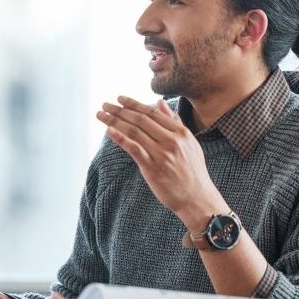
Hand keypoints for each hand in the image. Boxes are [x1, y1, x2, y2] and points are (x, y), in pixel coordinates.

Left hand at [97, 96, 227, 229]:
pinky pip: (133, 149)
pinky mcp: (152, 168)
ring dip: (114, 121)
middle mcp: (171, 141)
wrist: (197, 199)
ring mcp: (161, 154)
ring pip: (134, 132)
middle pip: (140, 120)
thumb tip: (160, 102)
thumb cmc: (193, 172)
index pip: (152, 113)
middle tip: (105, 105)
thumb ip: (175, 122)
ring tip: (101, 115)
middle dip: (120, 110)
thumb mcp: (190, 143)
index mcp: (181, 133)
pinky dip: (120, 138)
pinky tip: (109, 131)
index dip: (134, 104)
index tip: (120, 99)